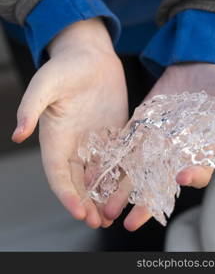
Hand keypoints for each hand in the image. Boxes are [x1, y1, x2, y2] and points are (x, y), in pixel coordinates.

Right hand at [12, 18, 128, 227]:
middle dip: (87, 203)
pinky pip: (118, 158)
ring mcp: (95, 140)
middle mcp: (75, 144)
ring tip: (113, 215)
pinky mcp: (114, 133)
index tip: (79, 212)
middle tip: (99, 222)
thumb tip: (18, 134)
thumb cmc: (66, 67)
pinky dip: (121, 176)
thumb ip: (32, 107)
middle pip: (78, 181)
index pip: (58, 174)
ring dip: (104, 195)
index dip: (67, 194)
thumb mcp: (46, 83)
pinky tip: (129, 189)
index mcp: (56, 138)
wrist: (91, 58)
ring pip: (98, 175)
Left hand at [103, 63, 214, 230]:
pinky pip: (124, 149)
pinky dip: (111, 163)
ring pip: (138, 172)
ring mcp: (156, 143)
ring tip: (106, 209)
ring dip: (123, 190)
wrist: (196, 70)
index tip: (183, 178)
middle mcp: (177, 153)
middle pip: (161, 183)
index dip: (192, 176)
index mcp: (202, 150)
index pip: (197, 171)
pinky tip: (96, 176)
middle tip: (130, 222)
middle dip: (146, 203)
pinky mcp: (139, 130)